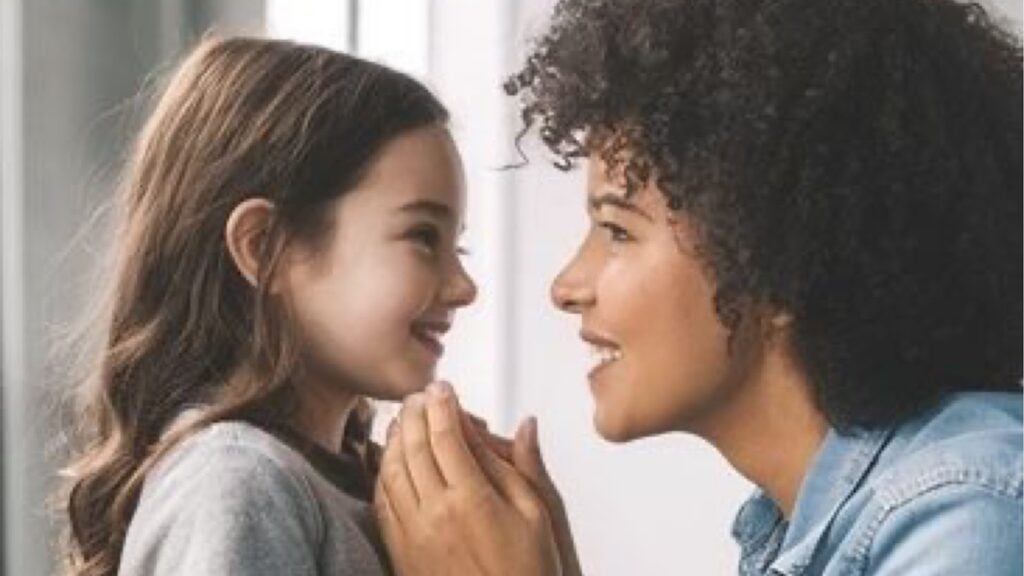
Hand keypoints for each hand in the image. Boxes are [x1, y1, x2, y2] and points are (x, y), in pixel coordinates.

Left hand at [374, 382, 561, 575]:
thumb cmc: (528, 572)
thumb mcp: (539, 516)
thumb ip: (524, 466)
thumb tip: (524, 424)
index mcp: (472, 499)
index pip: (448, 436)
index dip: (444, 405)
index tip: (444, 387)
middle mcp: (435, 513)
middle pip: (414, 446)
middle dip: (416, 413)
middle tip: (420, 395)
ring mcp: (413, 534)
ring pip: (391, 470)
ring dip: (394, 438)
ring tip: (403, 419)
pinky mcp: (401, 552)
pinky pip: (382, 502)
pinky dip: (382, 472)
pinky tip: (390, 460)